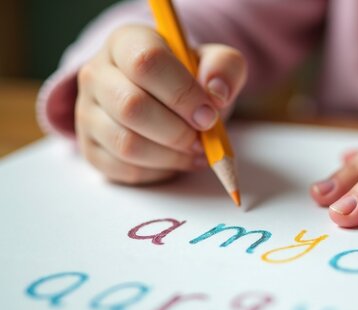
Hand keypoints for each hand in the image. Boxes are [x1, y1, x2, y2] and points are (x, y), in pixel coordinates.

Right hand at [76, 25, 246, 183]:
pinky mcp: (91, 148)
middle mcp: (96, 74)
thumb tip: (216, 92)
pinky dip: (159, 172)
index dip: (182, 93)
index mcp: (125, 42)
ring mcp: (87, 113)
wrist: (167, 100)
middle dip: (178, 131)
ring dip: (171, 156)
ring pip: (126, 143)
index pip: (147, 62)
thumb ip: (224, 68)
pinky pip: (125, 169)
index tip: (209, 114)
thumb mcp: (214, 64)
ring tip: (195, 151)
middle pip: (132, 106)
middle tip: (203, 138)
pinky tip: (177, 160)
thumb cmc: (189, 79)